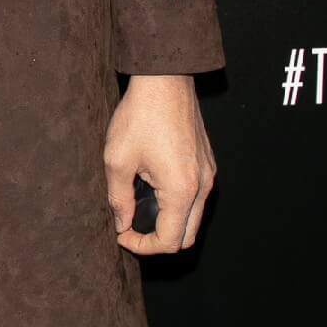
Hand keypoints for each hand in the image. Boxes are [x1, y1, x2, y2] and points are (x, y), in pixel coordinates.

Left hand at [104, 73, 215, 256]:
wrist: (165, 79)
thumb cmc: (141, 115)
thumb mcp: (117, 160)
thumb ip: (118, 199)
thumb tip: (122, 224)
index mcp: (182, 190)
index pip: (168, 242)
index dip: (142, 246)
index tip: (121, 234)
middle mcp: (202, 186)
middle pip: (185, 237)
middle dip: (157, 240)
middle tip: (130, 227)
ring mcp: (208, 174)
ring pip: (192, 218)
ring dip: (167, 221)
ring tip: (138, 206)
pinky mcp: (207, 163)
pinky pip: (195, 197)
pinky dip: (175, 204)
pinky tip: (151, 188)